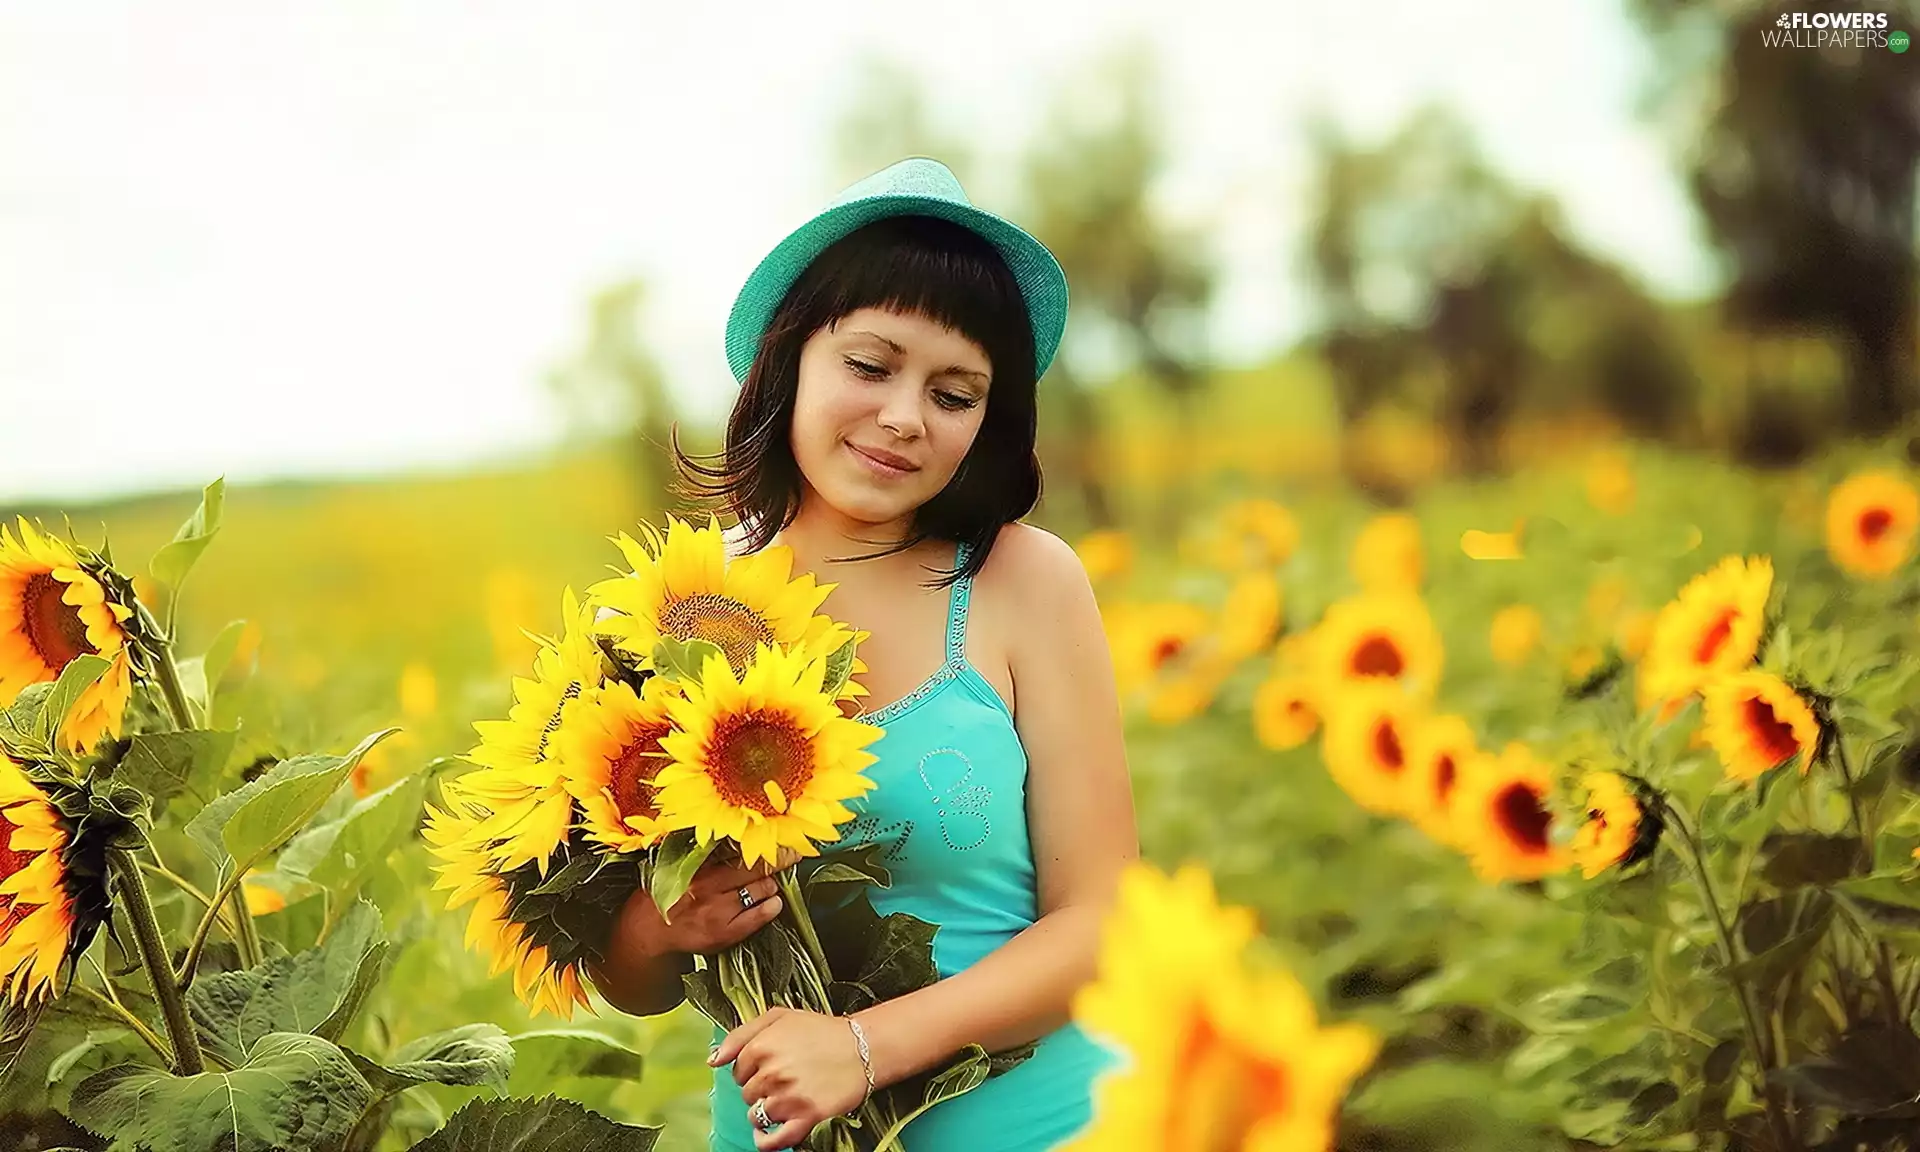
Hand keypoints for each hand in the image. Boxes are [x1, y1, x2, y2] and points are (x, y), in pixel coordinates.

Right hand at [624, 845, 803, 957]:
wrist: (647, 931)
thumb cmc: (665, 895)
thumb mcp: (678, 866)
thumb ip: (706, 853)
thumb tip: (739, 839)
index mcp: (697, 864)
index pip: (738, 846)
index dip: (763, 840)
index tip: (782, 834)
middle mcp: (708, 884)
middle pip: (754, 867)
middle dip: (778, 859)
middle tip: (791, 855)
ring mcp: (717, 909)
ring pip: (759, 890)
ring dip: (770, 886)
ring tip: (769, 885)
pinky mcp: (724, 932)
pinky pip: (757, 916)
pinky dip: (770, 908)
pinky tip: (773, 904)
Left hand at [711, 1006, 870, 1149]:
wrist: (863, 1048)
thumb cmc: (822, 1031)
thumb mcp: (779, 1017)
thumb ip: (741, 1034)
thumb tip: (713, 1060)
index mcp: (762, 1046)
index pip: (737, 1071)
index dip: (751, 1069)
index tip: (771, 1065)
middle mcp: (772, 1073)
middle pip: (746, 1094)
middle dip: (761, 1089)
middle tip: (786, 1078)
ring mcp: (788, 1097)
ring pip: (757, 1115)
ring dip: (767, 1110)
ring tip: (788, 1097)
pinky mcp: (806, 1117)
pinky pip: (772, 1141)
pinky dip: (765, 1141)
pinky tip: (767, 1134)